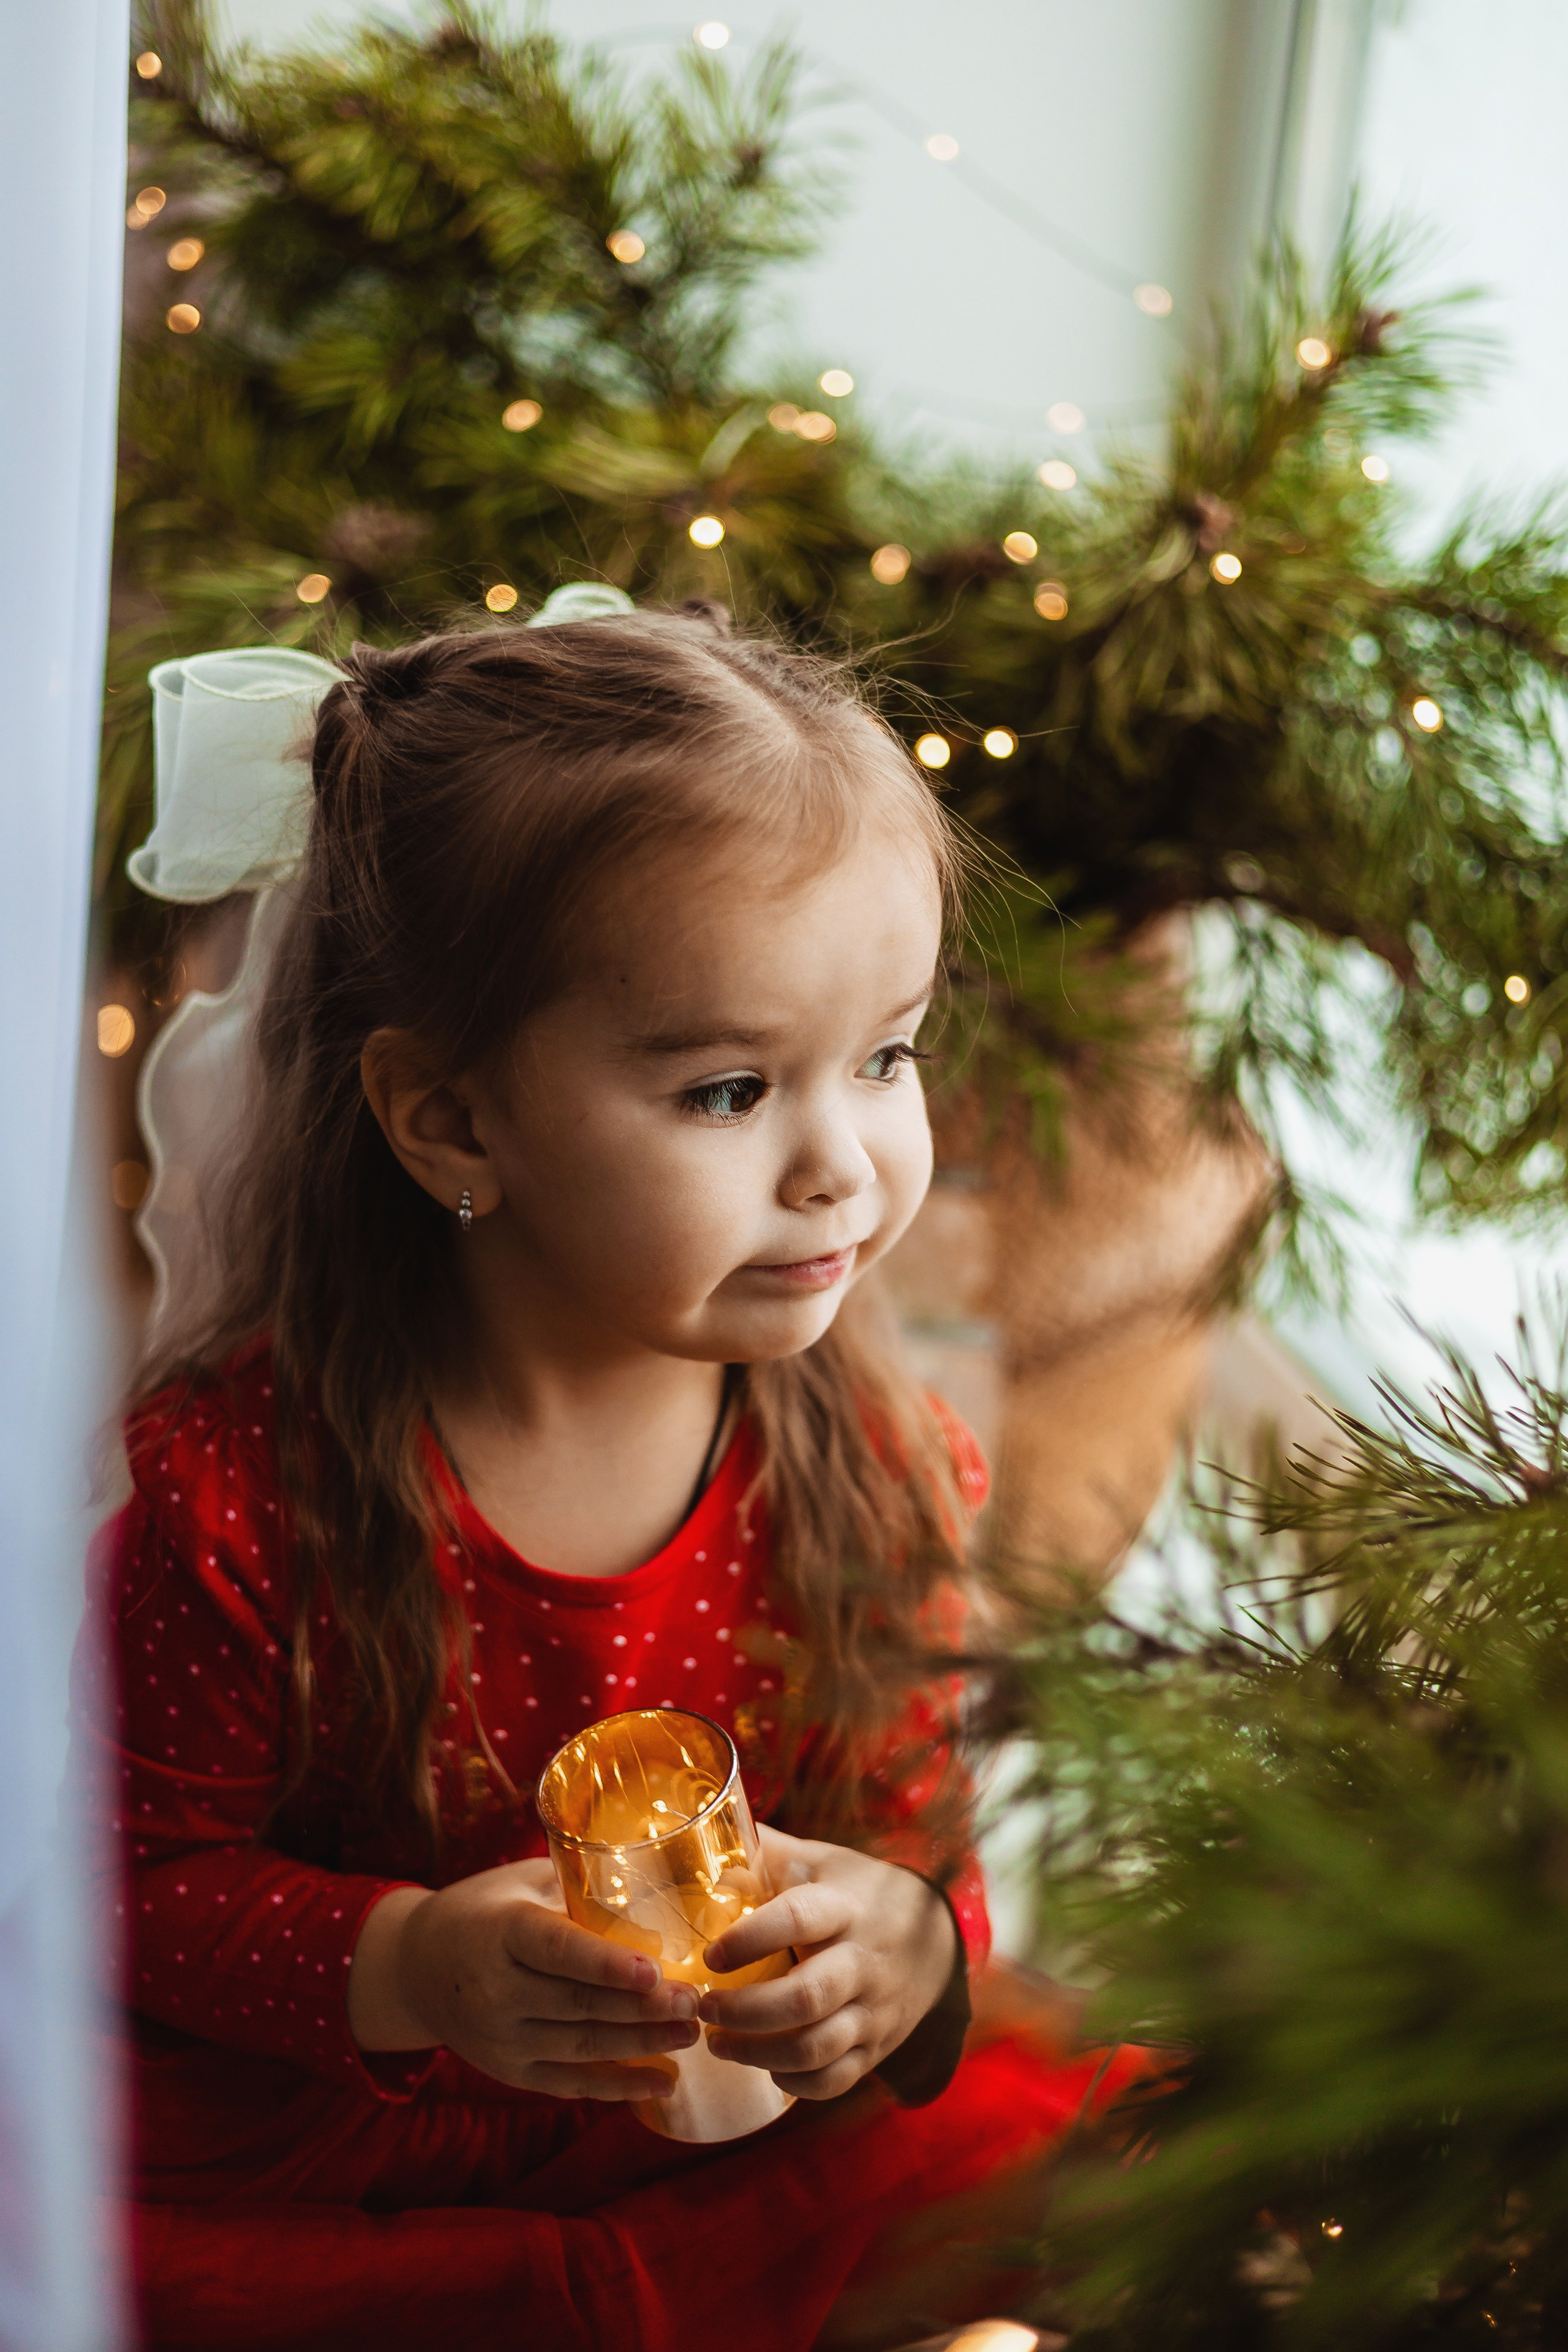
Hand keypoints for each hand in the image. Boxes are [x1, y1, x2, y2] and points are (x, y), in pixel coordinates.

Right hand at [347, 1857, 699, 2098]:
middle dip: (643, 2008)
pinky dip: (619, 2085)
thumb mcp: (518, 1882)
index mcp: (501, 1932)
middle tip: (695, 2001)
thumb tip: (655, 1879)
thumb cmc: (482, 1910)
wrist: (414, 1968)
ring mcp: (502, 2039)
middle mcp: (497, 1991)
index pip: (557, 1950)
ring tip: (692, 2032)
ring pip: (581, 2047)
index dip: (606, 1963)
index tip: (654, 1970)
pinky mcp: (510, 2071)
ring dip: (642, 2045)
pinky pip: (570, 2083)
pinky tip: (664, 2080)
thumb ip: (575, 1885)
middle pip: (578, 2004)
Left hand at [697, 1825, 957, 2099]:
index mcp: (845, 1906)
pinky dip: (795, 2082)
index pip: (797, 1920)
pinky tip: (765, 2067)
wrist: (936, 1940)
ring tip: (717, 2043)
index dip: (748, 1939)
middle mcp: (863, 1960)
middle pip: (805, 1997)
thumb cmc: (860, 1893)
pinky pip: (835, 2079)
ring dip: (758, 2053)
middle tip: (703, 2008)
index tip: (709, 1956)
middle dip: (744, 2010)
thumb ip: (767, 1851)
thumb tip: (705, 1828)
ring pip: (816, 2047)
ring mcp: (874, 2009)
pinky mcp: (877, 2047)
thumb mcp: (822, 1862)